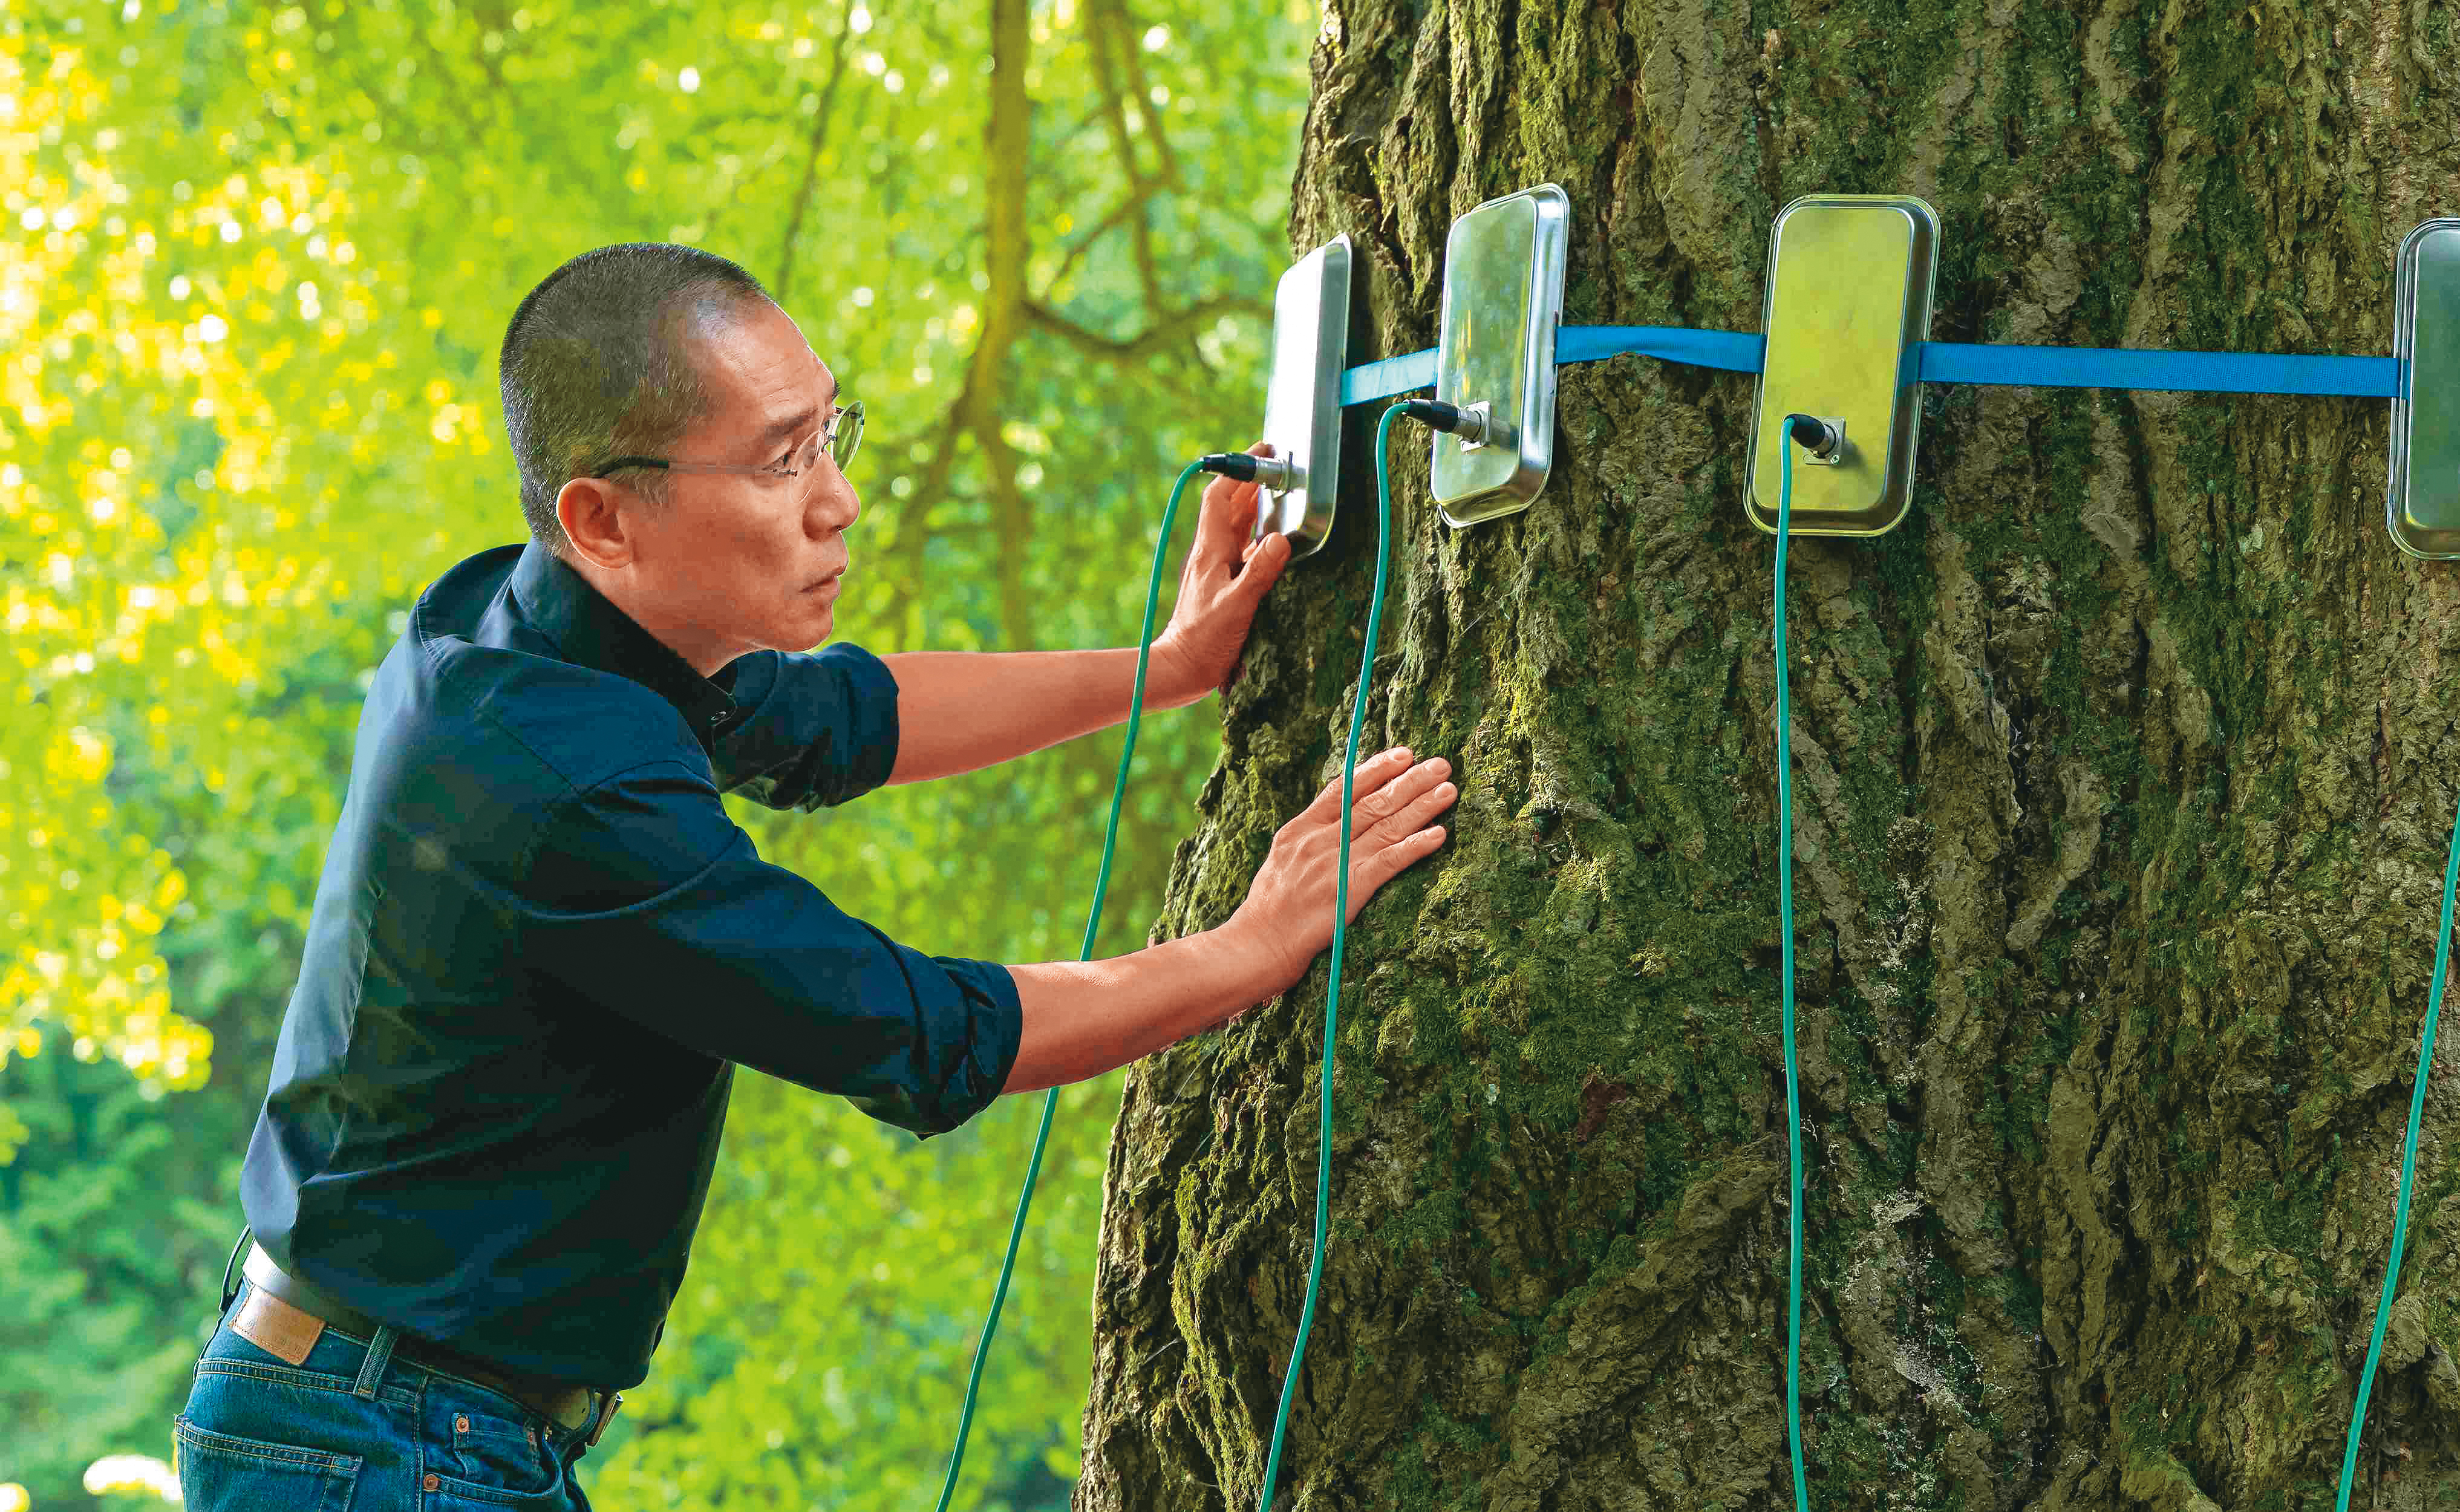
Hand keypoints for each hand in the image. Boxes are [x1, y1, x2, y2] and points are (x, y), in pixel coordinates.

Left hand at [1151, 442, 1291, 702]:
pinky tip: (1274, 540)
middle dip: (1251, 482)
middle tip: (1278, 466)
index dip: (1239, 470)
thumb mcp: (1237, 607)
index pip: (1220, 497)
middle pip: (1231, 506)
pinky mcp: (1222, 584)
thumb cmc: (1204, 641)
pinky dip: (1259, 537)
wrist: (1180, 669)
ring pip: (1237, 526)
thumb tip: (1280, 539)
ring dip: (1256, 506)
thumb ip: (1260, 572)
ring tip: (1280, 492)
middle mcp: (1211, 554)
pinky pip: (1243, 549)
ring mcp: (1216, 568)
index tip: (1263, 453)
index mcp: (1210, 551)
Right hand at [1222, 746, 1456, 1000]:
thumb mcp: (1281, 861)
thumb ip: (1308, 840)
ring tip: (1448, 790)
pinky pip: (1391, 861)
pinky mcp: (1351, 890)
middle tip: (1440, 764)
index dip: (1376, 769)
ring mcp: (1335, 863)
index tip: (1404, 754)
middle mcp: (1319, 839)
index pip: (1344, 789)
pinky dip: (1416, 845)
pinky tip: (1439, 834)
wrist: (1256, 944)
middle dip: (1410, 780)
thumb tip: (1335, 822)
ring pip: (1386, 826)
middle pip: (1372, 801)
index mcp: (1300, 829)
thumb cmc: (1268, 910)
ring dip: (1422, 806)